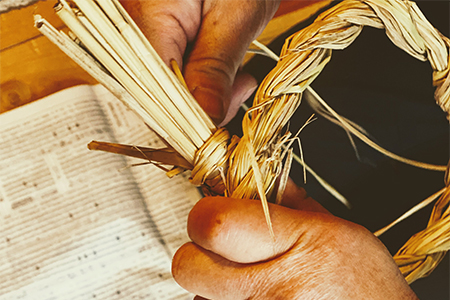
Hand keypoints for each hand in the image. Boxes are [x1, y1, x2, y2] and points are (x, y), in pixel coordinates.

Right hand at [121, 0, 279, 124]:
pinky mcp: (162, 33)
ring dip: (204, 94)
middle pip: (156, 93)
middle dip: (198, 109)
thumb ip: (215, 68)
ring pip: (166, 85)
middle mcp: (138, 26)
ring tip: (240, 81)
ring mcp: (148, 30)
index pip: (152, 91)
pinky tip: (225, 72)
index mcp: (150, 18)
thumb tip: (206, 119)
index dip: (182, 121)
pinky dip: (202, 79)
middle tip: (238, 95)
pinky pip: (173, 69)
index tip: (214, 133)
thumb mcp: (235, 15)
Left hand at [172, 181, 417, 298]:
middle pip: (189, 265)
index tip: (212, 212)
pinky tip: (252, 297)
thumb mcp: (340, 229)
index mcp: (297, 243)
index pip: (215, 224)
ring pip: (197, 294)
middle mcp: (274, 288)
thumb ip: (295, 202)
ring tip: (245, 277)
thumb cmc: (365, 282)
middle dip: (196, 250)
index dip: (204, 214)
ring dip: (212, 281)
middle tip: (219, 246)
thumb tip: (265, 176)